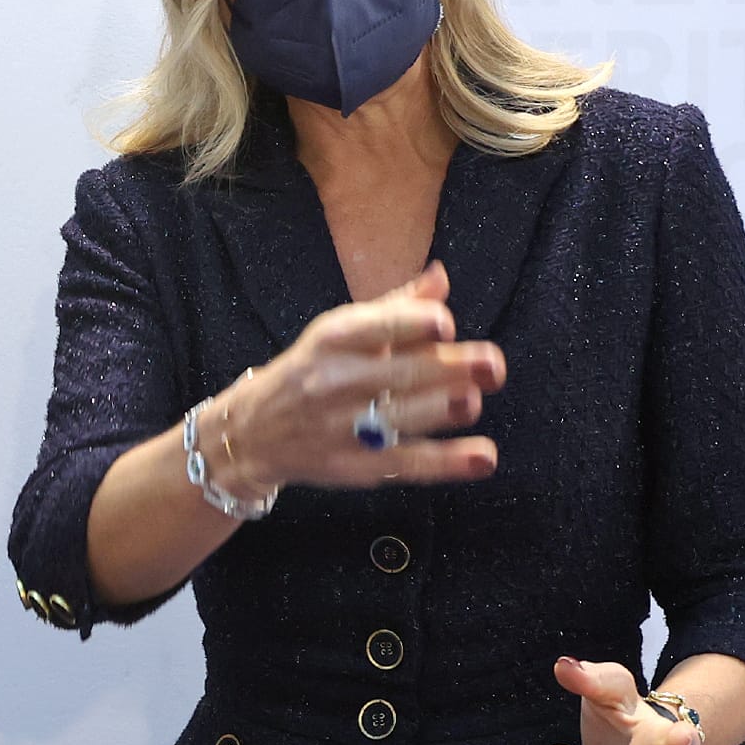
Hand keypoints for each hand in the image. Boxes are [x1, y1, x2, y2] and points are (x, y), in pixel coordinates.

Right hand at [213, 262, 503, 494]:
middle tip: (492, 365)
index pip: (375, 328)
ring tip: (473, 401)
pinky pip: (409, 464)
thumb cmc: (311, 372)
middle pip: (399, 374)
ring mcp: (344, 428)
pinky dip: (449, 462)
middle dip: (449, 370)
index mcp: (332, 339)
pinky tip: (483, 457)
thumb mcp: (341, 332)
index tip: (444, 324)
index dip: (411, 325)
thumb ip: (396, 307)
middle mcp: (335, 382)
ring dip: (445, 410)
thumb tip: (441, 277)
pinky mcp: (357, 467)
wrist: (252, 433)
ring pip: (403, 418)